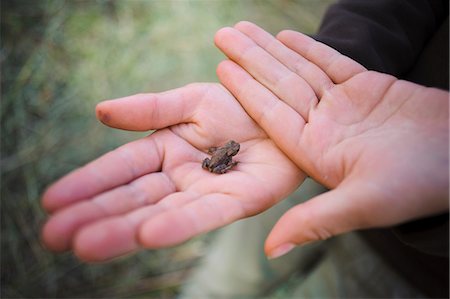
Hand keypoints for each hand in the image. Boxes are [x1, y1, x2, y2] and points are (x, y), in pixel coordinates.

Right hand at [42, 83, 301, 261]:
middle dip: (95, 216)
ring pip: (161, 213)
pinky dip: (177, 224)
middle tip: (55, 236)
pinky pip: (204, 214)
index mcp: (166, 152)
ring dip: (124, 229)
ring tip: (86, 245)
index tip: (52, 202)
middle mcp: (181, 178)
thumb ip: (149, 109)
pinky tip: (148, 234)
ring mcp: (207, 192)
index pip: (121, 170)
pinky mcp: (239, 201)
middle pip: (134, 199)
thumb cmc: (239, 105)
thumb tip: (100, 112)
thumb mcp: (189, 101)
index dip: (88, 184)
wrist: (284, 106)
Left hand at [215, 22, 448, 257]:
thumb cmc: (420, 186)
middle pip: (279, 87)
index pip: (271, 115)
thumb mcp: (363, 204)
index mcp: (316, 152)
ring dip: (271, 49)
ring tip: (243, 29)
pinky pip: (332, 63)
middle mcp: (324, 127)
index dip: (246, 90)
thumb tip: (268, 252)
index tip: (221, 67)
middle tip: (221, 35)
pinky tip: (285, 36)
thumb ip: (313, 222)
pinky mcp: (369, 87)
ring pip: (300, 71)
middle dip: (250, 60)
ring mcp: (345, 106)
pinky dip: (310, 48)